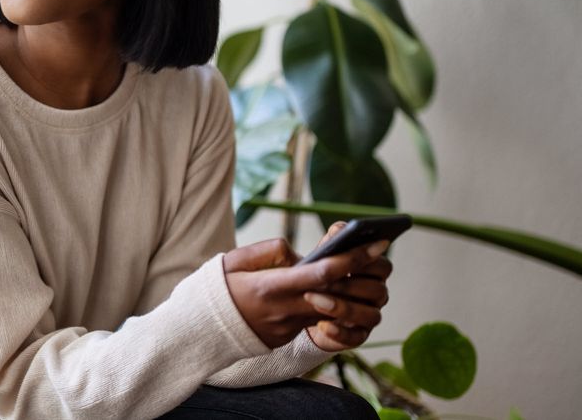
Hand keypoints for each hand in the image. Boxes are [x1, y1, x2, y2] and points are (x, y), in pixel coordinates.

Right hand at [222, 226, 389, 349]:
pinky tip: (336, 288)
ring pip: (332, 310)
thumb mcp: (234, 260)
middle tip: (381, 251)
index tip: (374, 244)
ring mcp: (288, 327)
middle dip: (363, 274)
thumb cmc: (216, 289)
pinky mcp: (287, 336)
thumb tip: (297, 253)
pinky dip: (329, 303)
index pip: (321, 274)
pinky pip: (315, 319)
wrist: (200, 330)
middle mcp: (284, 310)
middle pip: (336, 293)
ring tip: (361, 270)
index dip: (351, 259)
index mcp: (270, 287)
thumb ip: (269, 251)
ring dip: (351, 291)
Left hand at [304, 221, 393, 351]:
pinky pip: (356, 338)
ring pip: (371, 315)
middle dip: (351, 284)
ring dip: (343, 307)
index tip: (349, 257)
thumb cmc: (318, 274)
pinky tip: (321, 324)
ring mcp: (369, 316)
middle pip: (378, 290)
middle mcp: (377, 294)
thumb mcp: (323, 255)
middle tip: (325, 280)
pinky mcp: (357, 336)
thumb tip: (341, 228)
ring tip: (315, 300)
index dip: (368, 262)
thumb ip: (333, 240)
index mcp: (373, 272)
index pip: (383, 266)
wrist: (304, 307)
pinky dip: (340, 332)